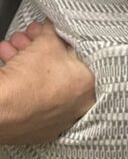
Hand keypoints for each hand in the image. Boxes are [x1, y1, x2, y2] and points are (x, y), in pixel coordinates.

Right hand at [0, 20, 95, 144]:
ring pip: (44, 83)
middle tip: (30, 37)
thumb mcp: (46, 42)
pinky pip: (34, 99)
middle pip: (60, 68)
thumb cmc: (25, 82)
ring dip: (28, 60)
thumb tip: (52, 27)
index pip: (81, 54)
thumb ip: (55, 31)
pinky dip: (23, 82)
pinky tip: (8, 62)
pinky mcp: (37, 130)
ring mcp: (56, 122)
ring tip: (12, 48)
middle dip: (42, 48)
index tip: (51, 32)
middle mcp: (76, 108)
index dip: (63, 38)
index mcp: (88, 86)